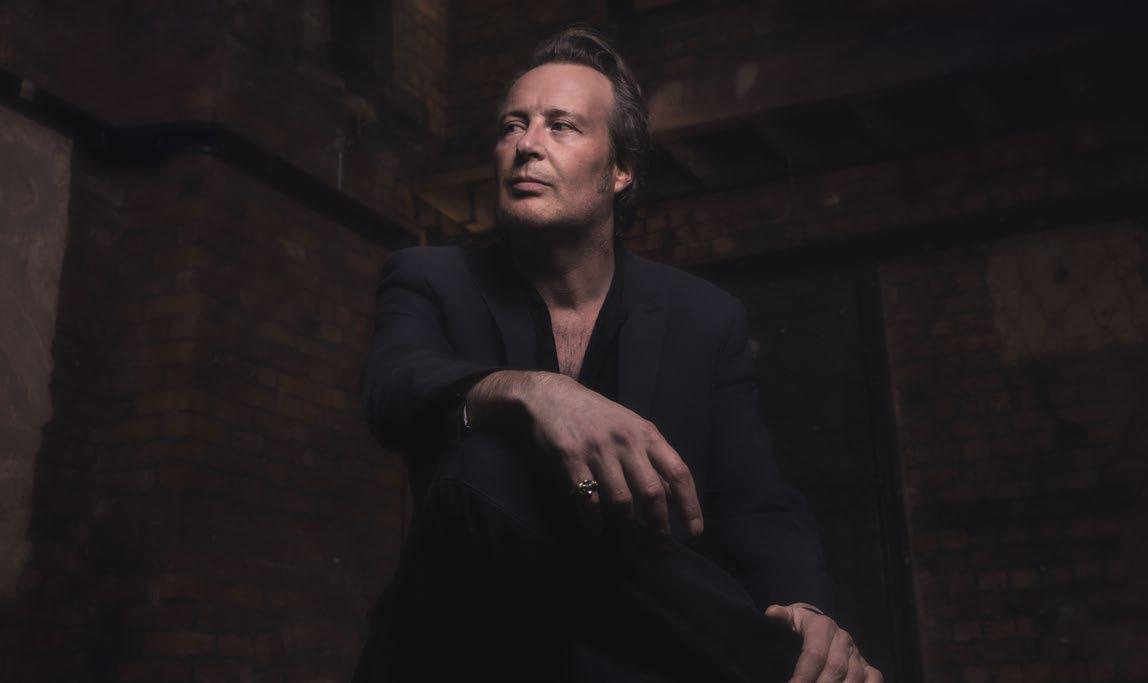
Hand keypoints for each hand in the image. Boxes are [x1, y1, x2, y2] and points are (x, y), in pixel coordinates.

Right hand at [467, 370, 703, 548]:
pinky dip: (595, 520)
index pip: (678, 472)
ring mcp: (598, 449)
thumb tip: (674, 497)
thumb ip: (652, 459)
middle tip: (660, 548)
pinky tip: (597, 528)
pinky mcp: (571, 458)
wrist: (551, 395)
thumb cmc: (597, 416)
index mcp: (647, 434)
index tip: (694, 530)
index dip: (689, 504)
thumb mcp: (631, 428)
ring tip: (632, 542)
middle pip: (652, 492)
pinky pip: (588, 498)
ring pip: (621, 501)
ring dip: (629, 529)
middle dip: (659, 526)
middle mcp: (626, 441)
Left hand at [763, 603, 881, 682]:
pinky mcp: (867, 665)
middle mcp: (843, 638)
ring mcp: (857, 653)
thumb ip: (781, 617)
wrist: (820, 626)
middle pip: (835, 668)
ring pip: (854, 676)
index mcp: (823, 625)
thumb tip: (771, 613)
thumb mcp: (789, 618)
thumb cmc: (800, 626)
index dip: (803, 674)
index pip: (814, 653)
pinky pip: (875, 678)